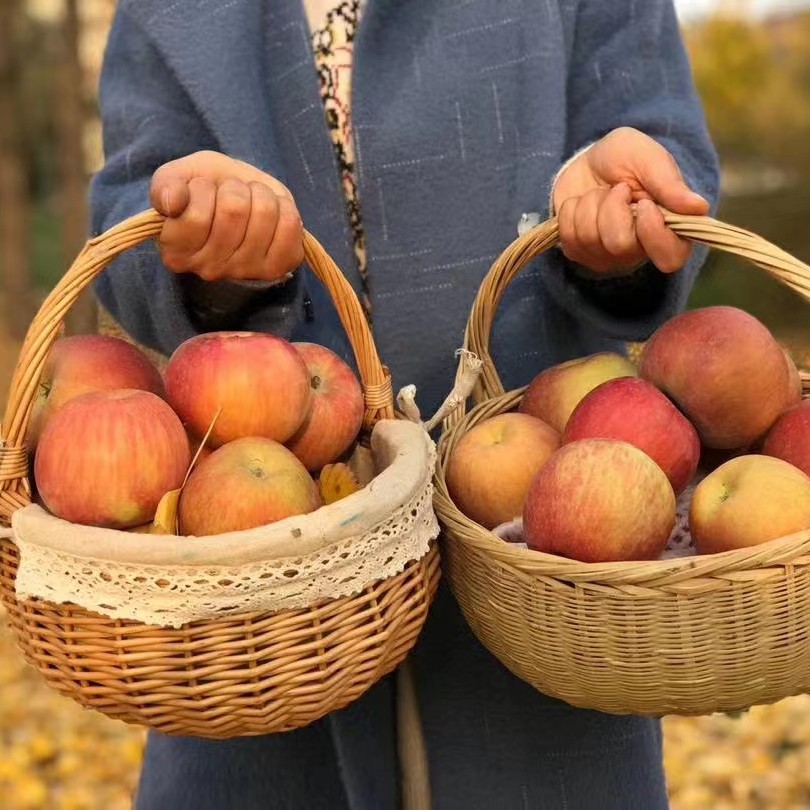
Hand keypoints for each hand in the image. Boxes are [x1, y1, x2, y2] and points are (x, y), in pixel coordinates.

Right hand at [150, 150, 303, 281]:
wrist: (241, 202)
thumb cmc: (205, 191)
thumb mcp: (178, 178)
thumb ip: (166, 185)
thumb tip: (172, 202)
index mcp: (177, 251)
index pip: (195, 216)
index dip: (202, 189)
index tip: (202, 190)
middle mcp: (209, 269)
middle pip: (233, 211)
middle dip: (234, 188)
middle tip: (230, 193)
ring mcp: (245, 271)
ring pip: (264, 213)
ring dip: (260, 193)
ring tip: (251, 199)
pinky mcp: (277, 267)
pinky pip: (290, 225)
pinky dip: (284, 206)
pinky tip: (273, 210)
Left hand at [552, 127, 709, 274]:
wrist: (589, 162)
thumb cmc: (625, 159)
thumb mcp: (648, 158)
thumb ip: (670, 183)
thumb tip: (699, 208)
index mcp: (670, 230)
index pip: (671, 257)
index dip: (653, 233)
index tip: (644, 204)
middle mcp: (640, 250)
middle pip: (619, 245)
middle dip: (611, 207)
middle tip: (618, 189)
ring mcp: (607, 256)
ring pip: (590, 239)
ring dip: (590, 204)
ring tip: (601, 193)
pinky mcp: (580, 254)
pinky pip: (569, 238)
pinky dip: (571, 211)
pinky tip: (583, 203)